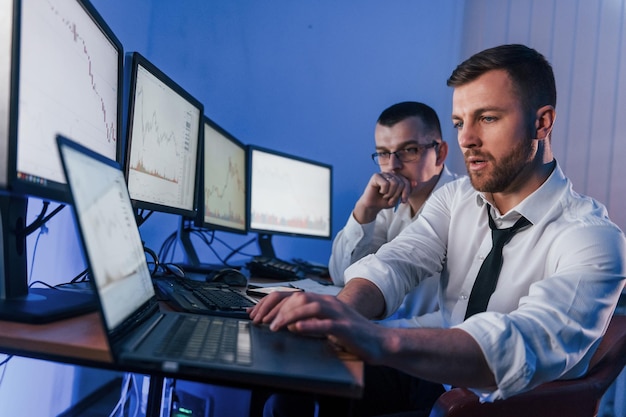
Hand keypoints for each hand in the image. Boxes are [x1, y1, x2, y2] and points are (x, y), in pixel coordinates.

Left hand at [250, 291, 388, 362]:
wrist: (379, 342)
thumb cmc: (351, 334)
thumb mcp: (324, 324)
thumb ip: (306, 321)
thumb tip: (283, 323)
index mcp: (321, 300)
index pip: (291, 295)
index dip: (270, 303)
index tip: (255, 314)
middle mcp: (328, 302)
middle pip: (297, 297)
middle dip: (275, 309)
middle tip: (260, 322)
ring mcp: (338, 313)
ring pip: (309, 306)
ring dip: (288, 316)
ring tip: (273, 327)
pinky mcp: (346, 327)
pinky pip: (326, 324)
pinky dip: (309, 325)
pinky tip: (297, 329)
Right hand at [353, 172, 411, 222]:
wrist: (373, 206)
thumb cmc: (385, 201)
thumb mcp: (398, 197)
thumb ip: (407, 190)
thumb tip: (416, 183)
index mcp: (397, 178)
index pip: (407, 182)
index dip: (406, 193)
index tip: (403, 201)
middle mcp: (391, 174)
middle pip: (401, 183)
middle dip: (396, 195)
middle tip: (390, 199)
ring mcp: (383, 174)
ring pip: (394, 183)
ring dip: (390, 194)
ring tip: (385, 196)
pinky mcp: (376, 176)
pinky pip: (385, 184)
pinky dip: (384, 191)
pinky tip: (380, 192)